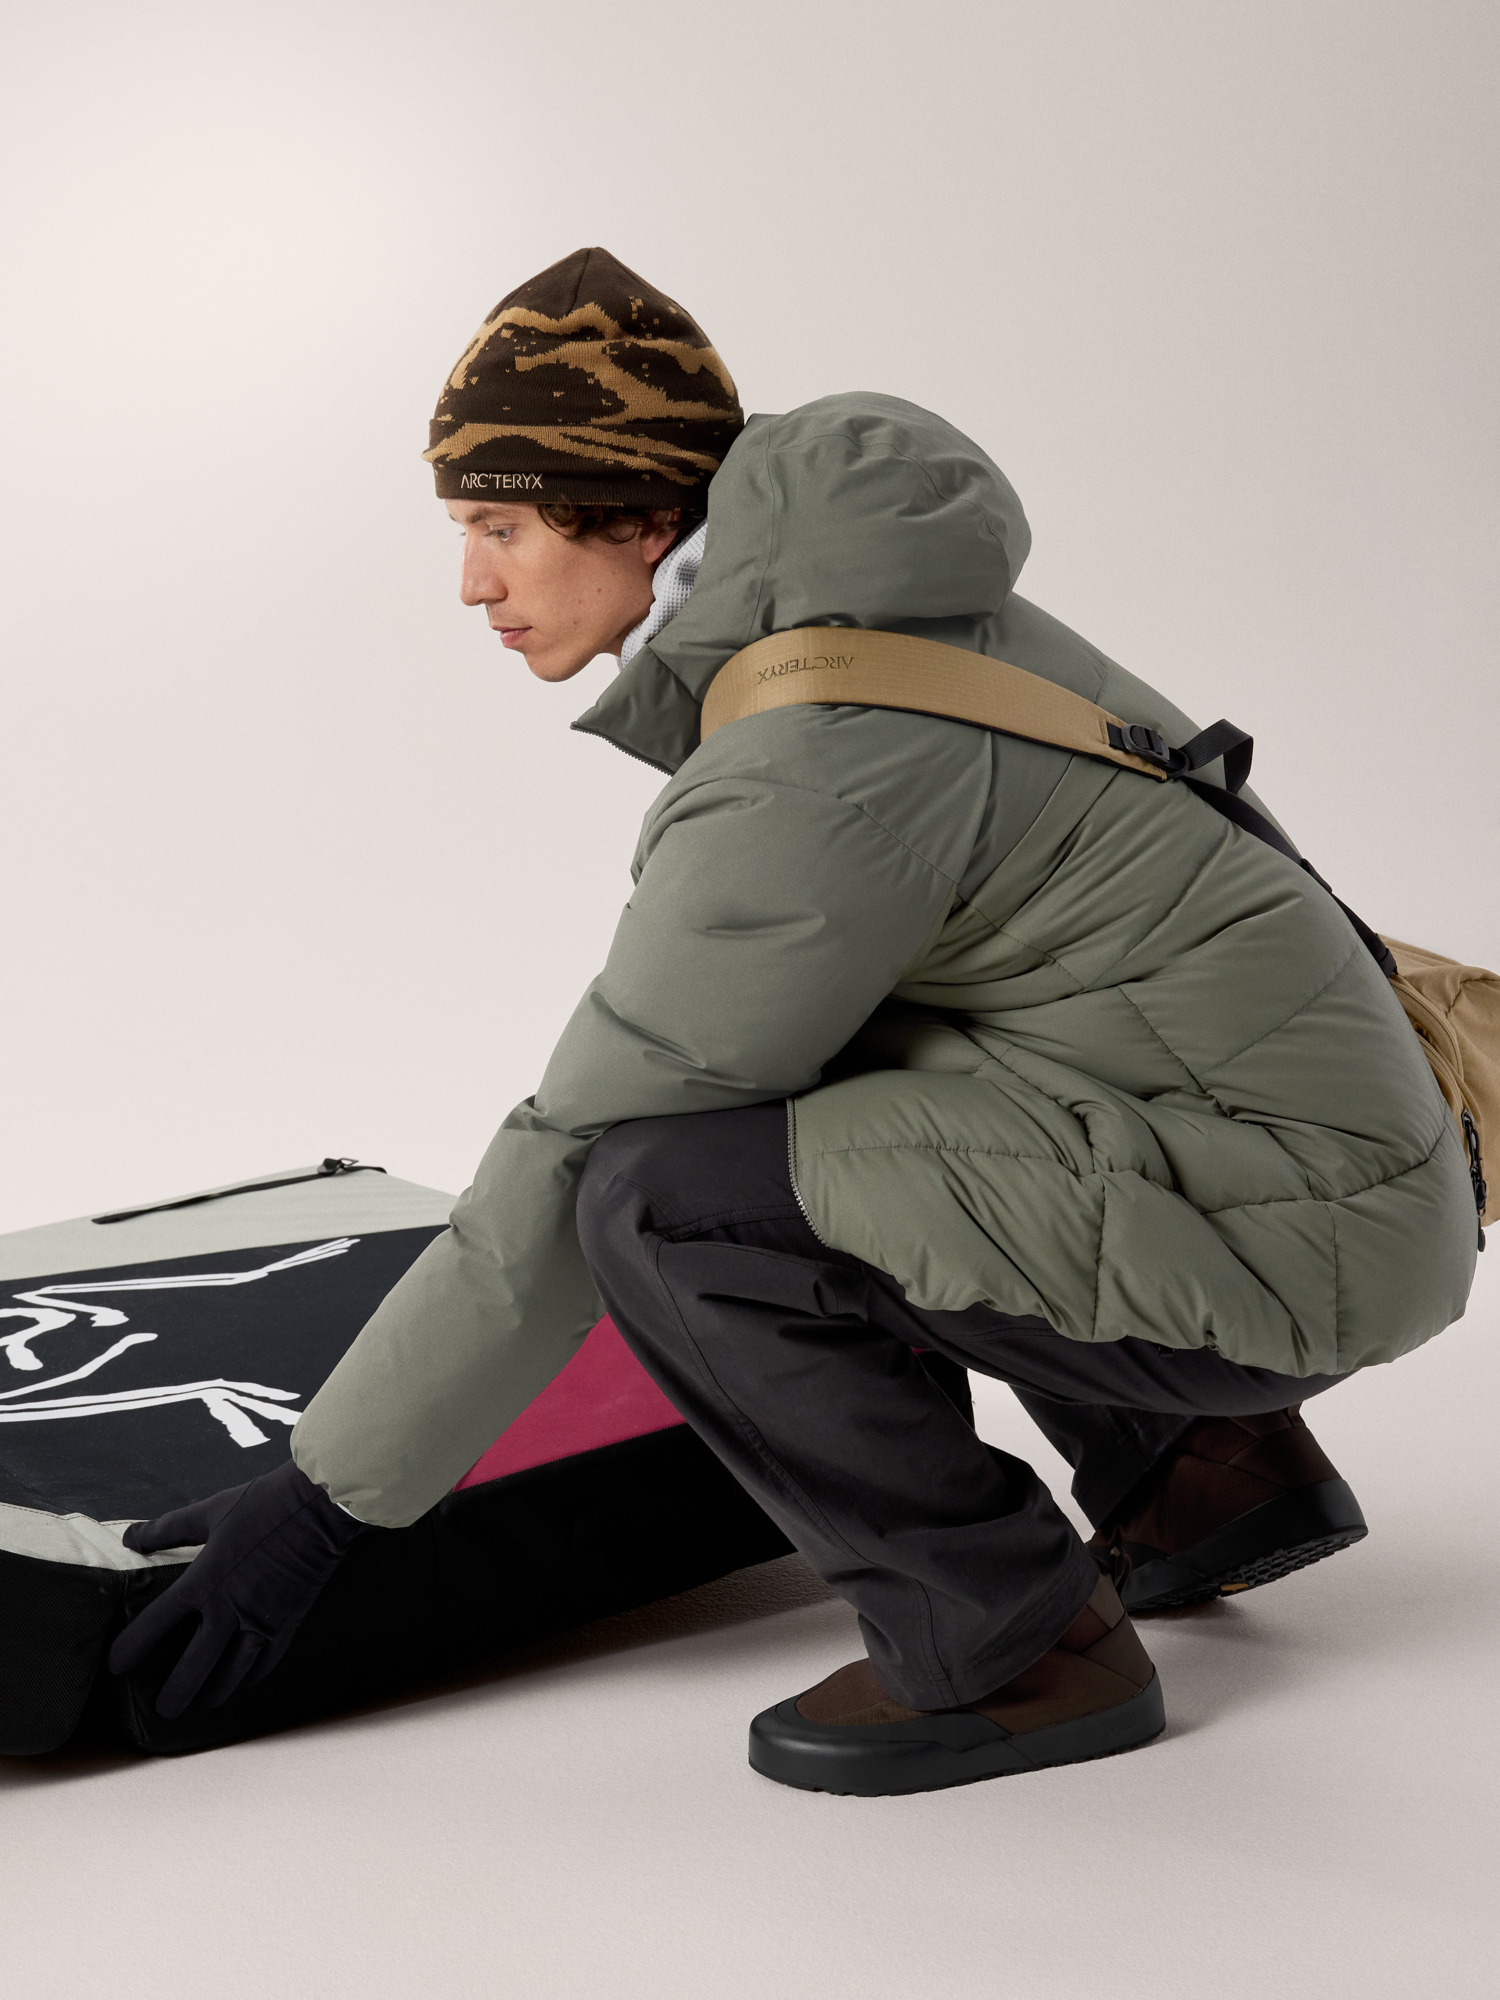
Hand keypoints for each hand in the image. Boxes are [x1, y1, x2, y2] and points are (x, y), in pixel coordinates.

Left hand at [108, 1458, 366, 1717]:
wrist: (318, 1507)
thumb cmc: (262, 1505)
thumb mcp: (211, 1512)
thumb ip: (168, 1529)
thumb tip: (131, 1536)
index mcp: (204, 1581)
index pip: (157, 1623)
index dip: (132, 1646)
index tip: (116, 1665)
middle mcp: (229, 1609)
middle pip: (195, 1666)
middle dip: (176, 1692)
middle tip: (164, 1708)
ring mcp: (260, 1621)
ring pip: (232, 1674)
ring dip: (214, 1692)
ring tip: (204, 1702)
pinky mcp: (287, 1623)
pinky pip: (265, 1663)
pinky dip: (252, 1677)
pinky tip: (245, 1682)